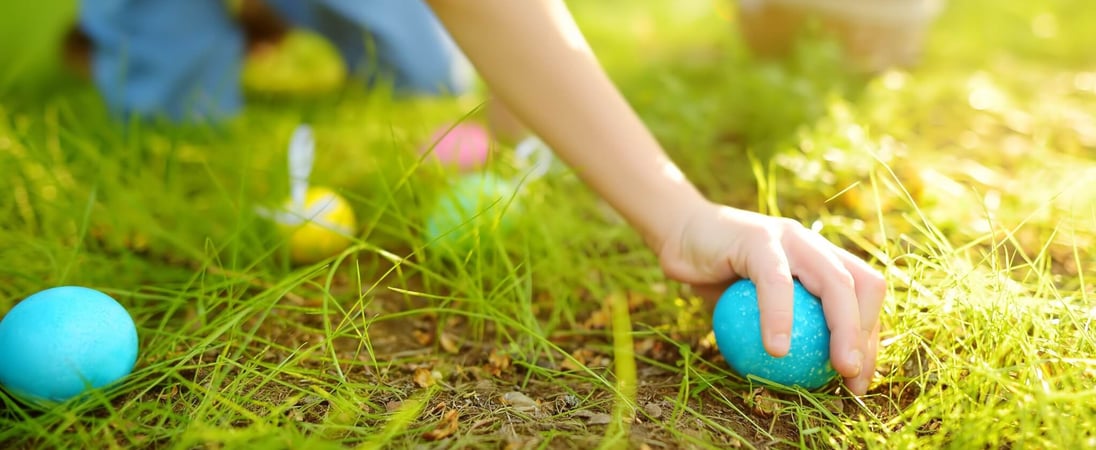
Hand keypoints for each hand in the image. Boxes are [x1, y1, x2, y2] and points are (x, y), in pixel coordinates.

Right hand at [658, 201, 885, 394]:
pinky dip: (780, 316)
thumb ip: (783, 328)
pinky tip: (777, 348)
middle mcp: (813, 244)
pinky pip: (776, 282)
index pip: (865, 295)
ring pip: (835, 282)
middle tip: (854, 378)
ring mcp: (790, 237)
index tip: (858, 381)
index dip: (871, 338)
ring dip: (844, 329)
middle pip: (862, 287)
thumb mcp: (752, 308)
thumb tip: (805, 379)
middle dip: (868, 336)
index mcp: (821, 258)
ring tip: (836, 368)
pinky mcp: (759, 238)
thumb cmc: (714, 277)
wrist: (677, 234)